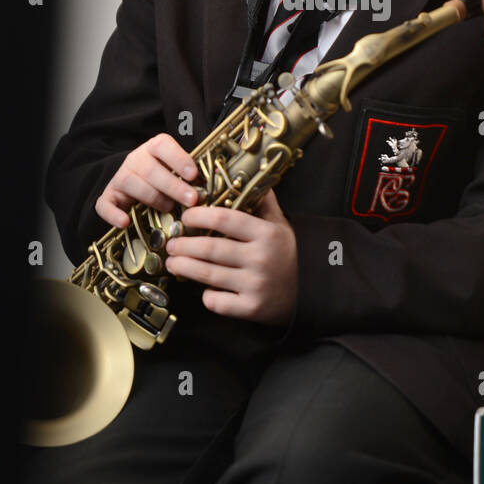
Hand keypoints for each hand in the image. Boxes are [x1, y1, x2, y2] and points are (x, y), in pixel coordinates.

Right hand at [95, 133, 199, 227]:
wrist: (135, 180)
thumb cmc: (164, 176)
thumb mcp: (177, 169)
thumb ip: (191, 174)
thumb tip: (216, 184)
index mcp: (154, 148)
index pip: (163, 145)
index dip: (179, 159)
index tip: (193, 174)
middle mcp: (136, 159)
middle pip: (150, 169)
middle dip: (173, 185)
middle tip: (191, 200)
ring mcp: (120, 177)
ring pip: (130, 182)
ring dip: (152, 197)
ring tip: (169, 208)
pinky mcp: (109, 196)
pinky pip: (105, 204)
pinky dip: (113, 214)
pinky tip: (124, 222)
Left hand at [164, 188, 297, 325]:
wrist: (312, 291)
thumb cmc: (289, 254)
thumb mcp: (281, 225)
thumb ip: (263, 202)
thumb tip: (252, 175)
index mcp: (266, 234)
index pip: (225, 219)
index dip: (199, 216)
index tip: (186, 217)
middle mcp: (261, 258)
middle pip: (209, 249)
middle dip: (183, 245)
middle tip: (171, 243)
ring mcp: (255, 285)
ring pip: (207, 275)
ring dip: (184, 267)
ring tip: (174, 262)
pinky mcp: (251, 308)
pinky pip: (217, 301)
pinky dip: (205, 295)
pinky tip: (202, 288)